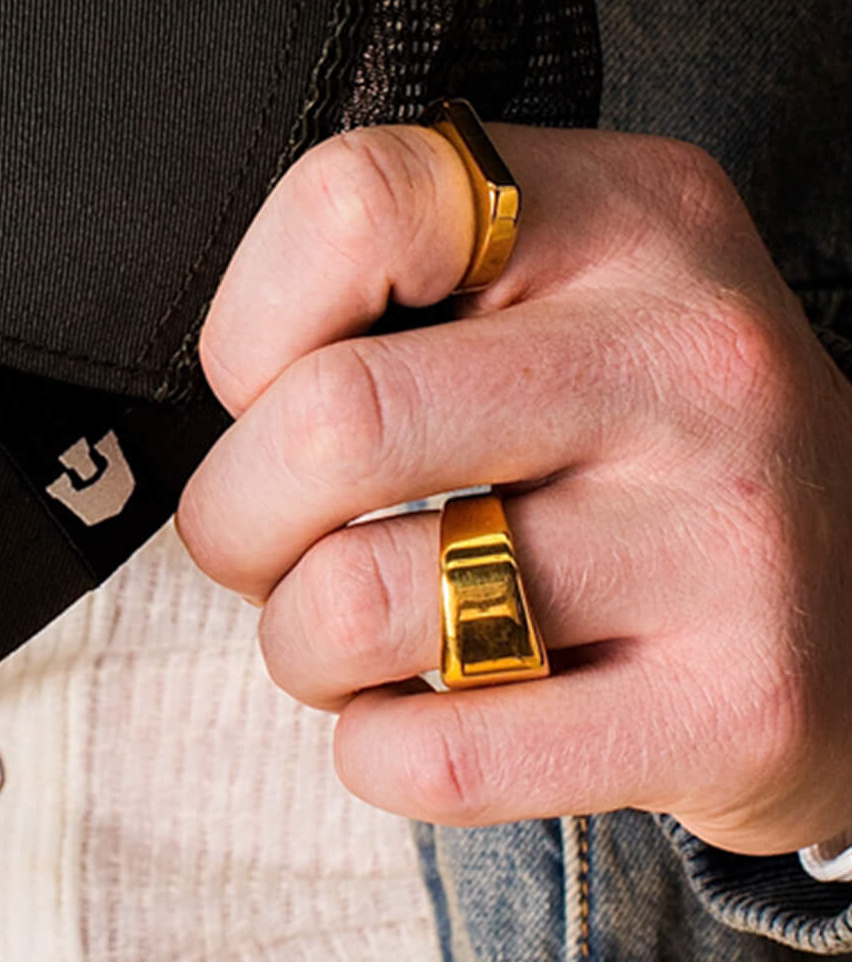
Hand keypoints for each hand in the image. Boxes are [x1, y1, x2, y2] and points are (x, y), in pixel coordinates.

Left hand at [172, 122, 851, 855]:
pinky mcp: (742, 705)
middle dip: (232, 511)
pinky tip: (416, 709)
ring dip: (297, 642)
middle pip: (329, 421)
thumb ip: (394, 276)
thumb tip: (220, 391)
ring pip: (359, 603)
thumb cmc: (632, 420)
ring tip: (340, 627)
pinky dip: (375, 748)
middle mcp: (692, 352)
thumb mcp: (556, 276)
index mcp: (627, 211)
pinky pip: (443, 757)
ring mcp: (728, 534)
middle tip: (254, 535)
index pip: (350, 204)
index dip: (251, 318)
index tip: (267, 382)